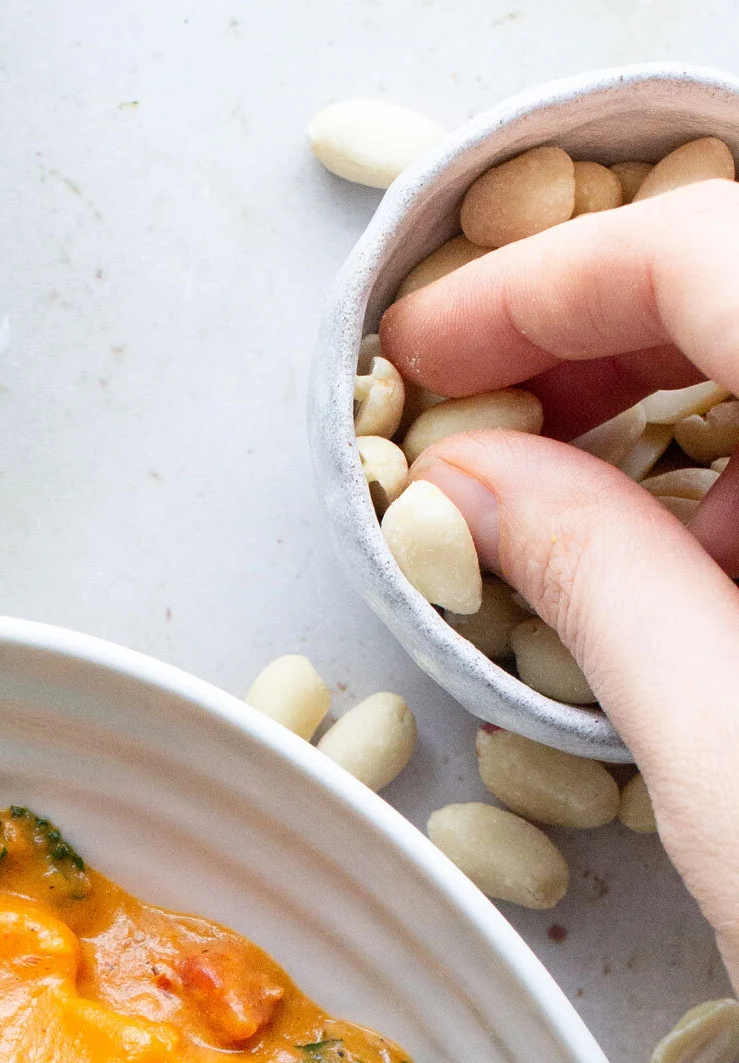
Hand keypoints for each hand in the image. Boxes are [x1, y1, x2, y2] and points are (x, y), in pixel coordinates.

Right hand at [381, 181, 738, 985]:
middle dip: (607, 333)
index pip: (712, 246)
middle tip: (484, 423)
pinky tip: (700, 586)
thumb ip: (594, 577)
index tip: (425, 343)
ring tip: (583, 537)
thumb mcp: (724, 744)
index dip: (543, 277)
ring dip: (685, 413)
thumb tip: (471, 480)